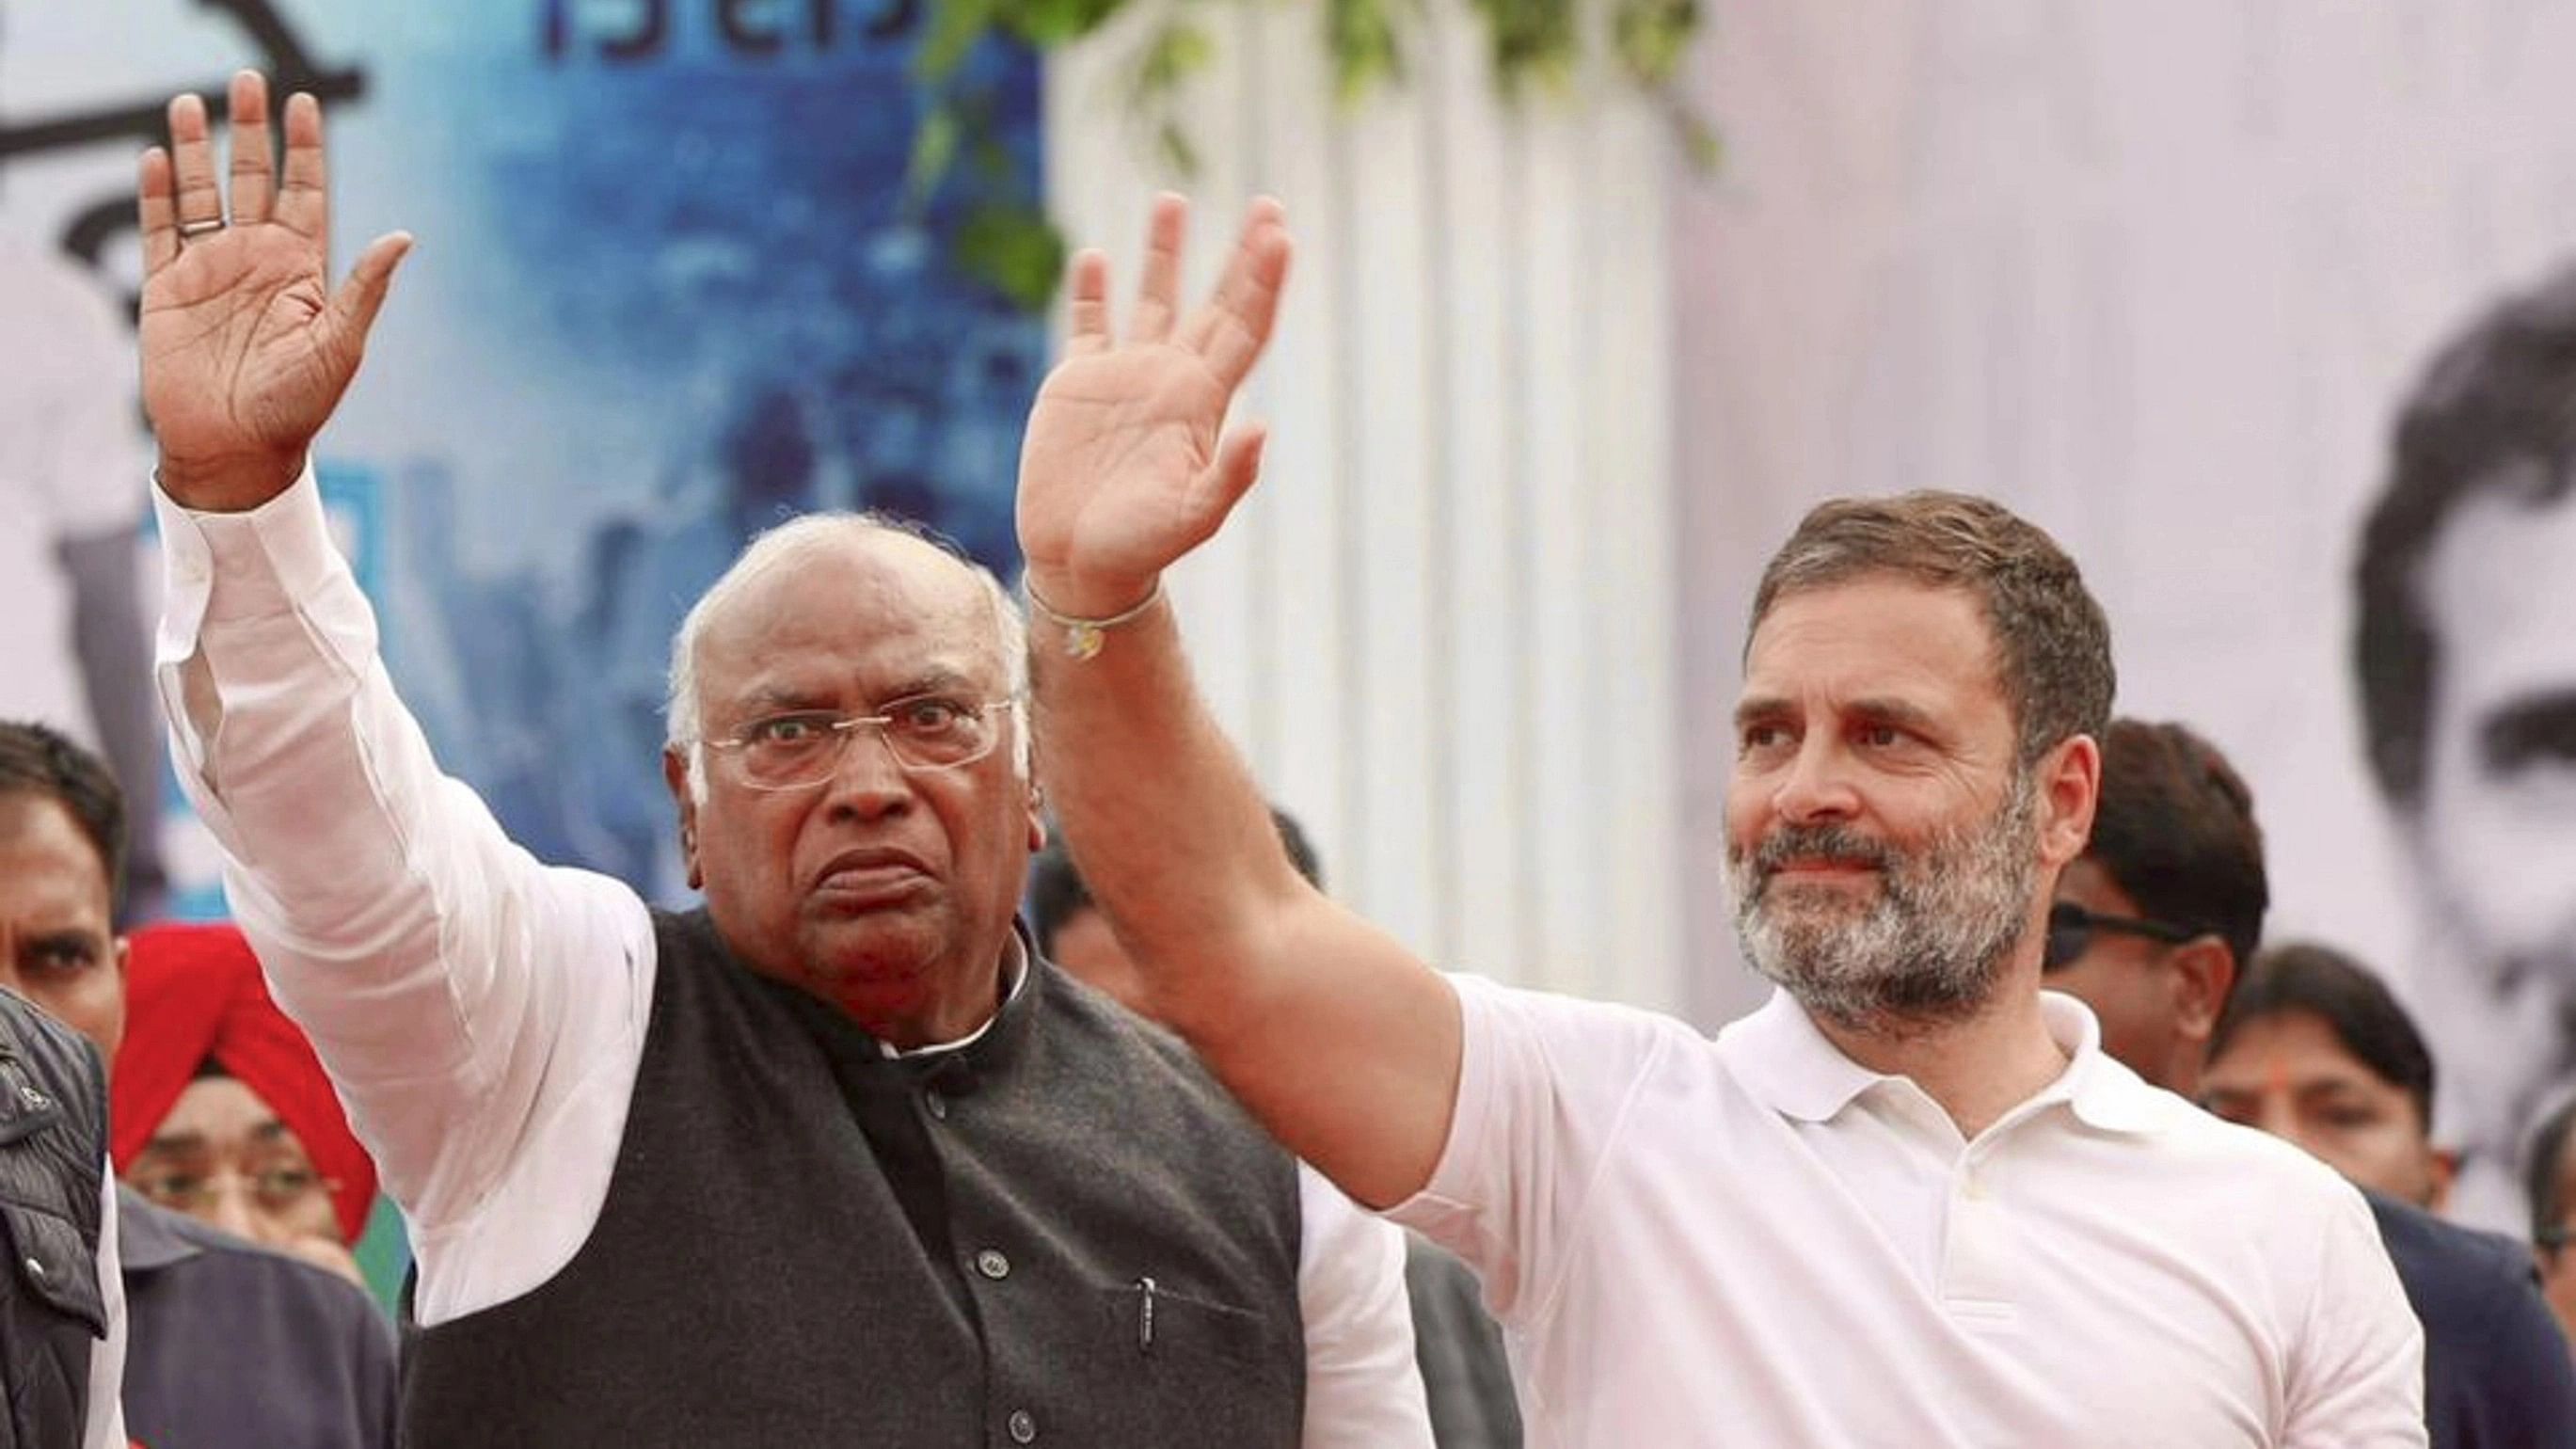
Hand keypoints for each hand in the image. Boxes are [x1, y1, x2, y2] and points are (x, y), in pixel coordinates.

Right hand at [139, 71, 411, 512]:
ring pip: (201, 193)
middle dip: (251, 131)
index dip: (306, 149)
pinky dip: (156, 194)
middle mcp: (256, 260)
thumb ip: (365, 289)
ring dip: (194, 150)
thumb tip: (403, 236)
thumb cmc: (297, 408)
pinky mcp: (166, 289)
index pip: (306, 194)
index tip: (307, 104)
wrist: (236, 449)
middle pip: (253, 179)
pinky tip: (155, 156)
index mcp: (302, 269)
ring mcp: (210, 270)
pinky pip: (160, 230)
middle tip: (249, 80)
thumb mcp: (340, 345)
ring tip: (190, 103)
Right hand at [1015, 195, 1290, 614]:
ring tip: (1173, 201)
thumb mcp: (1192, 518)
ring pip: (1151, 298)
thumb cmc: (1141, 547)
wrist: (1080, 564)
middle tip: (1268, 203)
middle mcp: (1170, 378)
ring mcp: (1124, 376)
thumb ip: (1229, 475)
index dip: (1265, 282)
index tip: (1281, 235)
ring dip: (1164, 251)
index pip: (1245, 327)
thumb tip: (1262, 429)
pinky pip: (1088, 324)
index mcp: (1203, 401)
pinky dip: (1090, 290)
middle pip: (1215, 301)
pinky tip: (1093, 256)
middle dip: (1241, 254)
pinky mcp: (1076, 384)